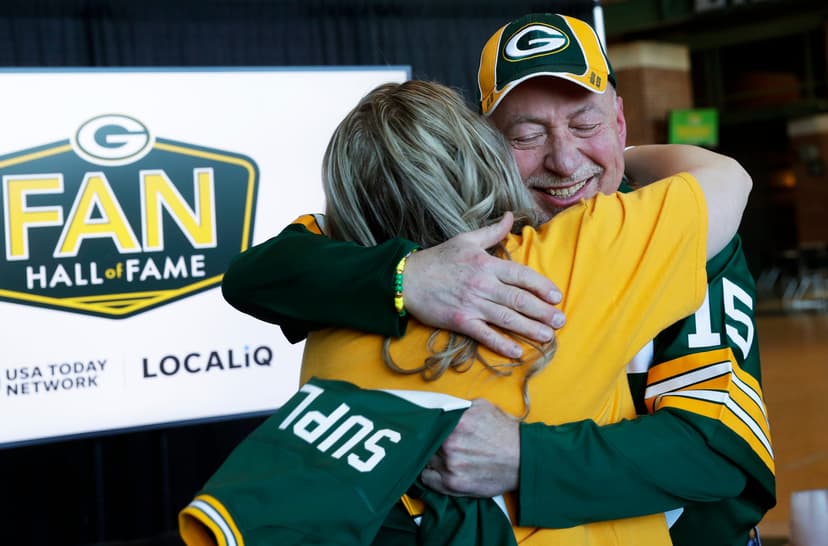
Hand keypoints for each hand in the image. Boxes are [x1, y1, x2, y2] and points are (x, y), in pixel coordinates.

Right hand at [403, 212, 564, 358]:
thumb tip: (509, 216)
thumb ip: (492, 231)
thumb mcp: (466, 240)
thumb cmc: (437, 259)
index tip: (556, 296)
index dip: (542, 286)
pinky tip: (517, 352)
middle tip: (561, 321)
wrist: (407, 278)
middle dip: (543, 312)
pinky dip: (502, 344)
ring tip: (548, 336)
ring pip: (508, 318)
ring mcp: (473, 304)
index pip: (522, 275)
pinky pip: (486, 334)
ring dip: (531, 329)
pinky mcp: (461, 321)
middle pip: (520, 299)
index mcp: (487, 264)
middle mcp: (483, 284)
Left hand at [421, 398, 519, 496]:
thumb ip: (457, 406)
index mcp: (455, 422)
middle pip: (424, 442)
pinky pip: (427, 479)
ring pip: (425, 460)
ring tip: (443, 457)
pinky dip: (431, 475)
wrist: (523, 459)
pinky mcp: (454, 484)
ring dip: (431, 458)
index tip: (425, 429)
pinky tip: (441, 470)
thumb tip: (439, 408)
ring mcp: (451, 465)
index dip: (425, 426)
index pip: (425, 423)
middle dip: (429, 442)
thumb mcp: (482, 406)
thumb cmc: (504, 432)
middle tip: (437, 443)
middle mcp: (450, 444)